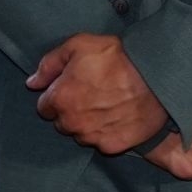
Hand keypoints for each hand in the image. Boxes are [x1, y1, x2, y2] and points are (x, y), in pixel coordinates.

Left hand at [28, 33, 166, 153]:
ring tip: (109, 104)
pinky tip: (119, 116)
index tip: (76, 85)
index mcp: (60, 99)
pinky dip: (107, 132)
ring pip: (81, 133)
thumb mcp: (82, 45)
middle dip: (72, 109)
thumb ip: (51, 62)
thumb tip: (32, 82)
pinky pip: (102, 141)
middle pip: (62, 121)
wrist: (159, 77)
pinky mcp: (111, 146)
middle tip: (94, 93)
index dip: (59, 93)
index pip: (45, 106)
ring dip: (88, 122)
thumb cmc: (119, 58)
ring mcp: (91, 137)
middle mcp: (71, 122)